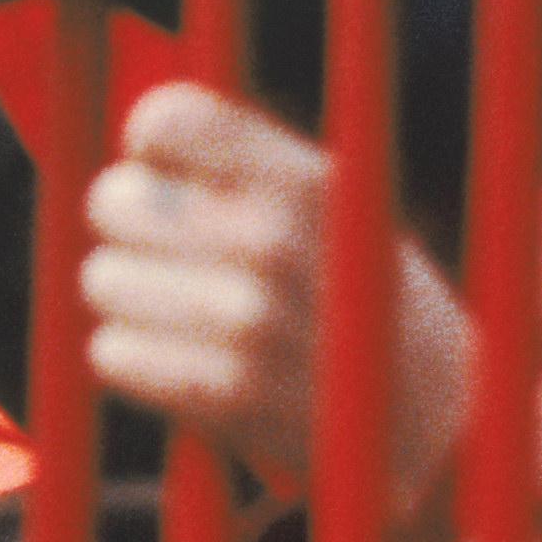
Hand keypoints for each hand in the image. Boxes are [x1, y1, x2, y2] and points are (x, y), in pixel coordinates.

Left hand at [87, 86, 471, 541]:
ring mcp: (248, 320)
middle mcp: (275, 238)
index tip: (175, 181)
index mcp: (304, 176)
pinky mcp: (225, 395)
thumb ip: (243, 163)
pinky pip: (111, 353)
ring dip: (130, 302)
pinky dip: (133, 361)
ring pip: (102, 279)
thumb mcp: (335, 203)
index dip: (149, 154)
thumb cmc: (361, 299)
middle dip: (133, 232)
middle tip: (179, 262)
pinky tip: (185, 365)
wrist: (439, 422)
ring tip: (189, 317)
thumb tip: (134, 143)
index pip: (163, 120)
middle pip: (113, 200)